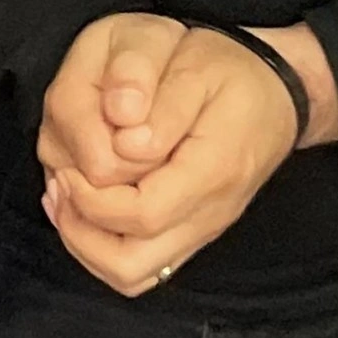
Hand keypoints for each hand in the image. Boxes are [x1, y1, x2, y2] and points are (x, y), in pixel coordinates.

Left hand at [49, 22, 337, 296]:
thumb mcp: (195, 62)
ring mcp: (201, 230)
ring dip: (87, 243)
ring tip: (67, 196)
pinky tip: (85, 207)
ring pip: (132, 275)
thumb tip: (125, 144)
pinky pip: (141, 267)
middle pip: (130, 264)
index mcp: (214, 171)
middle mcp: (209, 214)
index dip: (92, 197)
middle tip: (63, 183)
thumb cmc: (230, 73)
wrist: (275, 94)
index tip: (70, 165)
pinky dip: (102, 246)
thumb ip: (163, 101)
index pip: (142, 214)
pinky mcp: (191, 233)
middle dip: (80, 230)